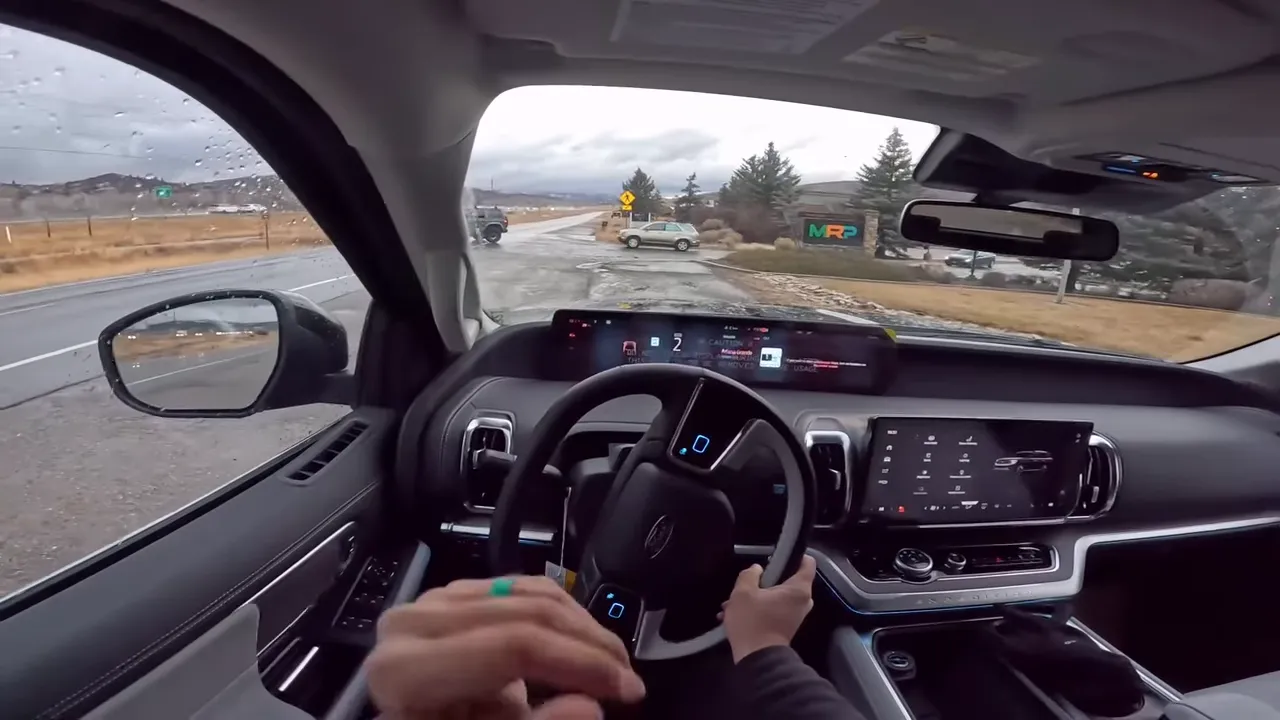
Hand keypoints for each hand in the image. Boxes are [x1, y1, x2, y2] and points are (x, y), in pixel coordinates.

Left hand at [366, 575, 644, 719]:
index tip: (628, 691)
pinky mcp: (451, 597)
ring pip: (529, 595)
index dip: (580, 664)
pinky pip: (518, 591)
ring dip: (582, 626)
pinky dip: (560, 613)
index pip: (513, 647)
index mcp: (407, 669)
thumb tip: (591, 708)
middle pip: (525, 614)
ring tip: (613, 664)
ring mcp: (431, 603)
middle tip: (631, 680)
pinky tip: (583, 641)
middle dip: (590, 645)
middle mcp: (412, 623)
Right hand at [719, 554, 816, 662]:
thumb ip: (749, 574)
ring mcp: (795, 615)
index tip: (776, 555)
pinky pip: (774, 609)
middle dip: (767, 579)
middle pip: (789, 579)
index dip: (794, 555)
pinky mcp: (785, 626)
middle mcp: (802, 601)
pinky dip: (758, 609)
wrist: (757, 659)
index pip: (807, 562)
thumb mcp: (742, 592)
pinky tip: (734, 614)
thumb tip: (756, 570)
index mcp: (798, 589)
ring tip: (733, 602)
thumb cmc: (752, 622)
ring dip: (756, 596)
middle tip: (750, 580)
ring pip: (777, 596)